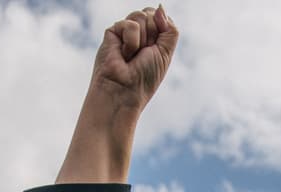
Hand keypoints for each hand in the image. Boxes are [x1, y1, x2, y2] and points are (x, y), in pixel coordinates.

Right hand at [56, 7, 178, 182]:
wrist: (123, 92)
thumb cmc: (144, 79)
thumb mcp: (165, 53)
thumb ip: (169, 28)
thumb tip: (159, 7)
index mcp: (152, 39)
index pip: (161, 17)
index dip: (162, 30)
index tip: (155, 51)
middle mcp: (138, 33)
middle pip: (152, 13)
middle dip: (153, 35)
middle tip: (143, 55)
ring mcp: (124, 32)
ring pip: (142, 15)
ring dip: (143, 40)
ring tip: (133, 56)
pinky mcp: (111, 32)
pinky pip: (130, 24)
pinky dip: (132, 41)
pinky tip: (124, 55)